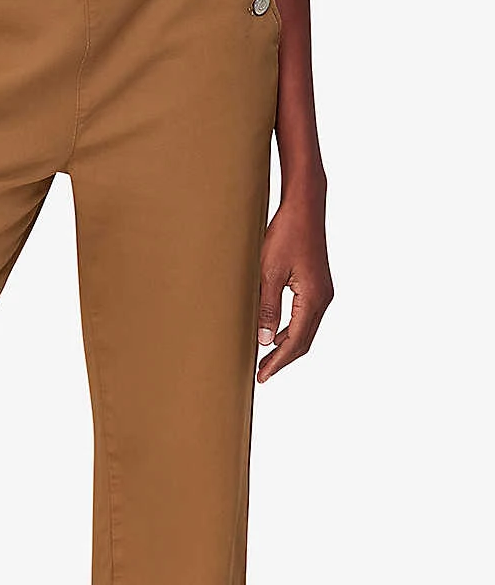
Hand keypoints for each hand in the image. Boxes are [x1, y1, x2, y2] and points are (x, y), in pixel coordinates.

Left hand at [256, 194, 332, 382]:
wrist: (304, 208)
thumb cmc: (286, 234)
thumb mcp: (269, 272)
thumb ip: (267, 308)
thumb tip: (265, 340)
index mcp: (313, 298)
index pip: (295, 341)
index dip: (277, 362)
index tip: (262, 376)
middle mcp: (323, 298)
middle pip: (304, 341)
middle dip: (282, 359)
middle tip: (261, 373)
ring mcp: (323, 292)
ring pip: (306, 331)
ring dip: (287, 346)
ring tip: (265, 358)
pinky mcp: (318, 285)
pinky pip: (306, 317)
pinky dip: (292, 331)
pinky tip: (276, 334)